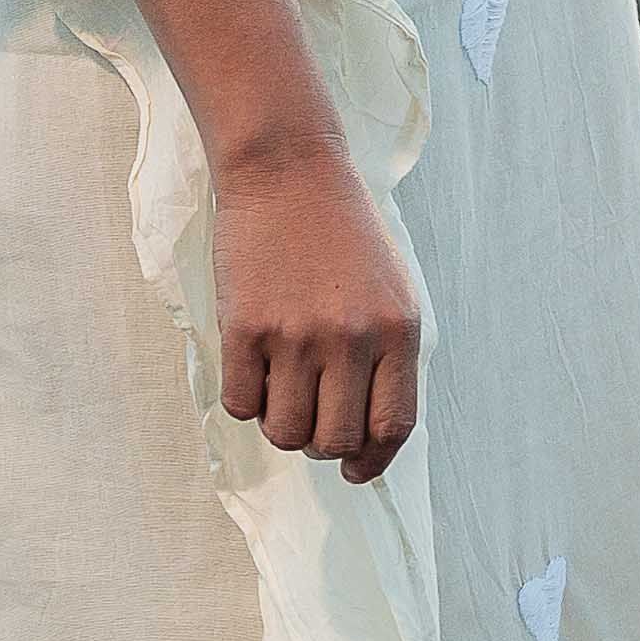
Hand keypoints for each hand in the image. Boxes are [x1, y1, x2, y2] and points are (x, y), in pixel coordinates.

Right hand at [212, 139, 421, 483]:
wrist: (288, 169)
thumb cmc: (342, 232)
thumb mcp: (392, 290)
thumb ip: (387, 357)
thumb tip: (369, 432)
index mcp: (398, 331)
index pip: (392, 426)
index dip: (373, 460)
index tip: (356, 471)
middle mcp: (352, 338)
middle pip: (335, 440)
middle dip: (320, 445)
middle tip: (309, 419)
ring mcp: (296, 335)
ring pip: (285, 431)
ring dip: (280, 425)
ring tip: (278, 391)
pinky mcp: (245, 327)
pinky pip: (241, 404)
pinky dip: (245, 400)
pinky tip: (251, 368)